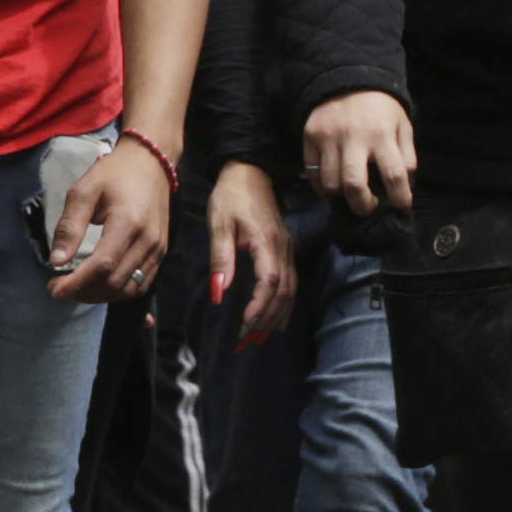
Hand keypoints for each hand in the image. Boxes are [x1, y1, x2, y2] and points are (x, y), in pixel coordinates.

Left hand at [48, 131, 175, 304]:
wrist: (150, 163)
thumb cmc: (114, 173)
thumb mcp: (84, 192)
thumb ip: (70, 227)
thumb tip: (57, 261)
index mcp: (127, 222)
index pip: (102, 265)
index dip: (77, 283)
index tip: (54, 289)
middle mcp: (147, 240)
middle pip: (115, 282)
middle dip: (84, 291)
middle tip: (60, 286)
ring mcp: (158, 249)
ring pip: (129, 289)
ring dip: (101, 295)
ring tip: (78, 287)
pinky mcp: (161, 253)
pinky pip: (141, 284)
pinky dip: (118, 291)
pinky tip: (99, 285)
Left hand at [207, 163, 295, 340]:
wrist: (250, 172)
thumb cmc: (230, 197)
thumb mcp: (219, 225)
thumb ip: (221, 260)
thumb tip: (219, 294)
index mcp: (266, 242)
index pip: (271, 282)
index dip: (260, 306)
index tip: (245, 323)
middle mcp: (283, 248)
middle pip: (285, 291)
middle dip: (267, 318)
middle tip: (248, 339)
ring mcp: (288, 249)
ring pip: (291, 290)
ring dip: (277, 315)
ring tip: (260, 337)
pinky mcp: (286, 250)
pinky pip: (292, 282)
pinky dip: (284, 304)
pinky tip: (275, 318)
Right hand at [302, 92, 417, 214]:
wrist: (348, 77)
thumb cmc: (380, 106)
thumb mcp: (402, 123)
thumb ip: (406, 152)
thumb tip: (405, 181)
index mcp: (382, 135)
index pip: (394, 175)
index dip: (400, 197)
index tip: (401, 206)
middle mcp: (354, 138)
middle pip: (354, 185)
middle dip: (363, 206)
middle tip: (369, 208)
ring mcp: (329, 138)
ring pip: (331, 183)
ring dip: (342, 197)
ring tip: (352, 195)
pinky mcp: (310, 137)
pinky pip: (312, 173)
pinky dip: (322, 189)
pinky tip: (333, 191)